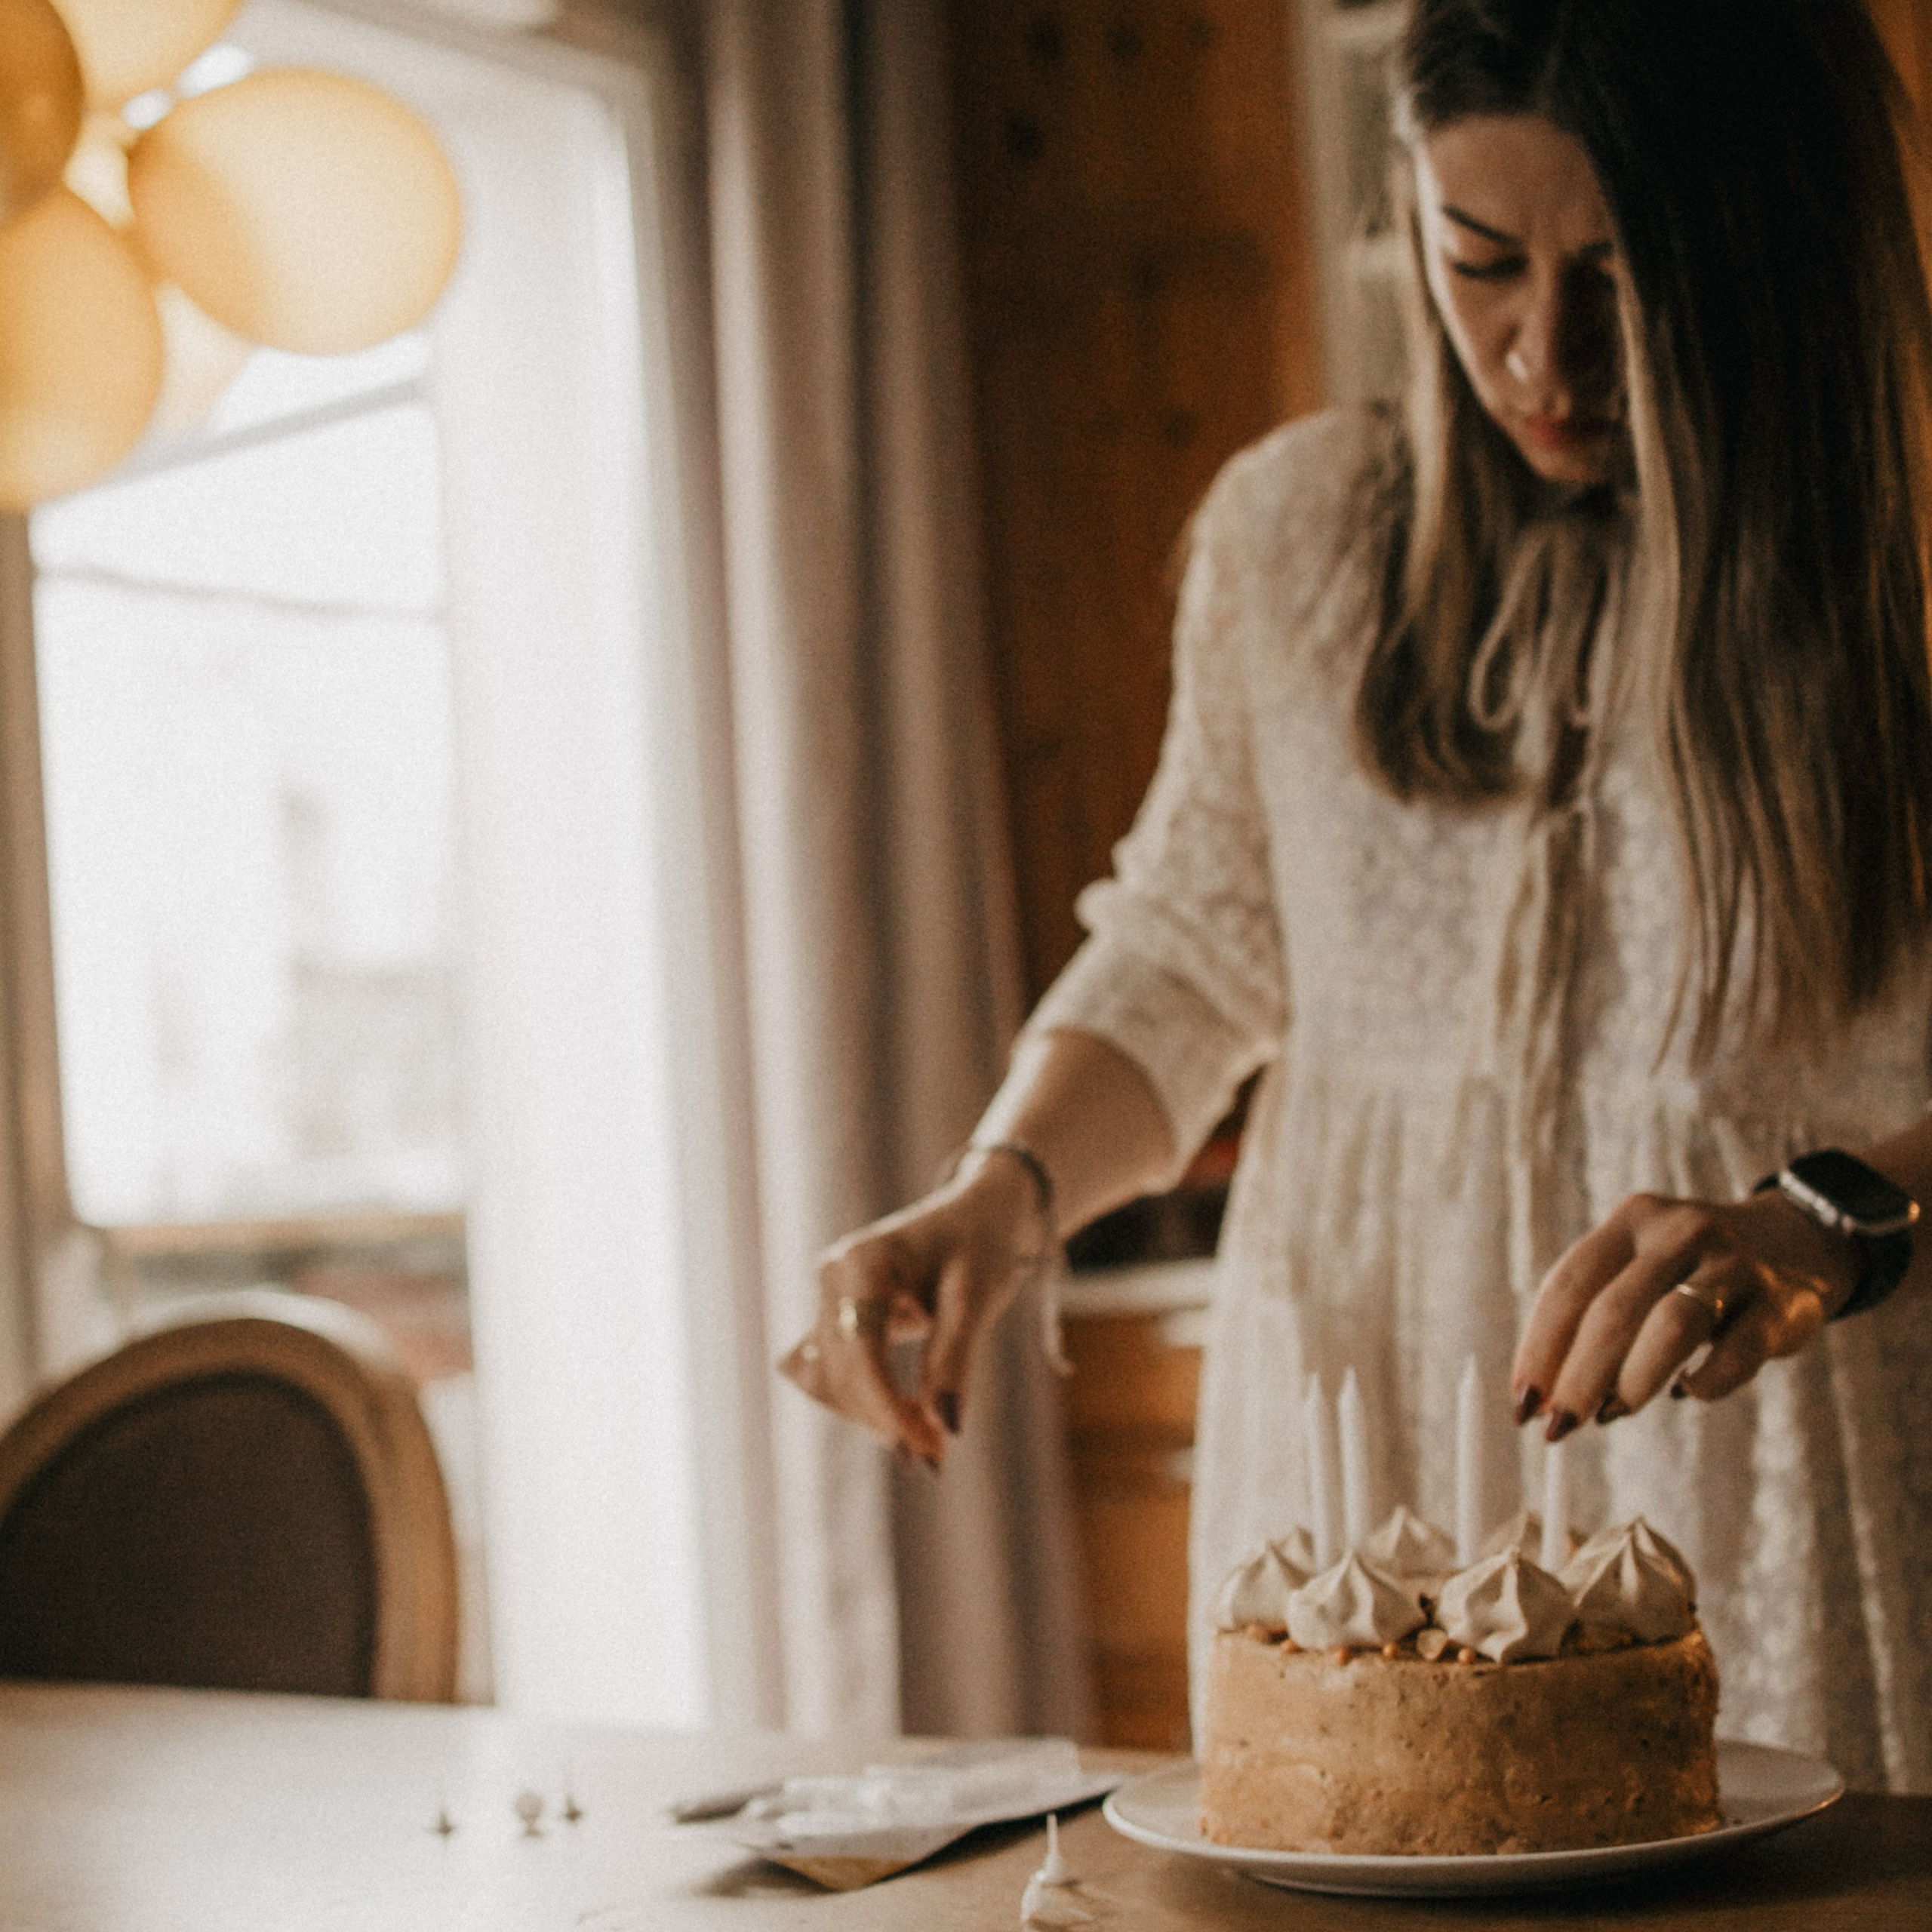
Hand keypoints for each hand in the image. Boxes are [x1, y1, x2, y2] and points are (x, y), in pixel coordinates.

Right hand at [777, 1149, 1048, 1466]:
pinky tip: (899, 1413)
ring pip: (824, 1379)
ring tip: (926, 1434)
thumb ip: (954, 1359)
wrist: (978, 1214)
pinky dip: (857, 1400)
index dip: (887, 1406)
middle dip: (884, 1418)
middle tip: (937, 1453)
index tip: (929, 1449)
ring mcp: (826, 1297)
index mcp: (861, 1261)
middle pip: (839, 1372)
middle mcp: (831, 1277)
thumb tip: (946, 1428)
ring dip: (867, 1414)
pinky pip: (825, 1372)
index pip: (859, 1351)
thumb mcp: (977, 1298)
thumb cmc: (981, 1245)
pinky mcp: (833, 1318)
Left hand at [1510, 1187, 1859, 1437]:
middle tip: (1557, 1427)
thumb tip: (1545, 1399)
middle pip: (1612, 1311)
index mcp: (1631, 1222)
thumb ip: (1593, 1317)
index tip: (1521, 1403)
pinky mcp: (1780, 1306)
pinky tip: (1687, 1391)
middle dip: (1577, 1379)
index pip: (1568, 1285)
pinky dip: (1705, 1384)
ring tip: (1612, 1413)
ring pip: (1672, 1327)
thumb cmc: (1688, 1274)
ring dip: (1632, 1383)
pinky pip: (1736, 1355)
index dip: (1539, 1348)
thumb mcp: (1639, 1268)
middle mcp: (1679, 1233)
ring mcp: (1733, 1265)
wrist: (1794, 1244)